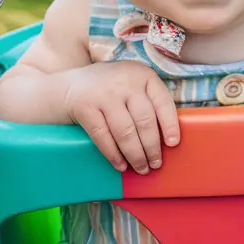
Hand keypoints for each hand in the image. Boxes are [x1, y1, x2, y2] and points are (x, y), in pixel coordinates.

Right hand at [65, 61, 179, 174]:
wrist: (70, 85)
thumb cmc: (110, 90)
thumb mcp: (132, 85)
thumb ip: (148, 102)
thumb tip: (166, 137)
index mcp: (142, 75)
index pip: (162, 101)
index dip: (170, 124)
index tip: (173, 144)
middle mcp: (125, 82)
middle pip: (144, 120)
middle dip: (152, 147)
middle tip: (156, 164)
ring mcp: (104, 94)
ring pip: (125, 132)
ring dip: (135, 155)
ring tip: (141, 168)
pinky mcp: (85, 107)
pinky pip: (103, 136)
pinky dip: (113, 154)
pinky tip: (120, 165)